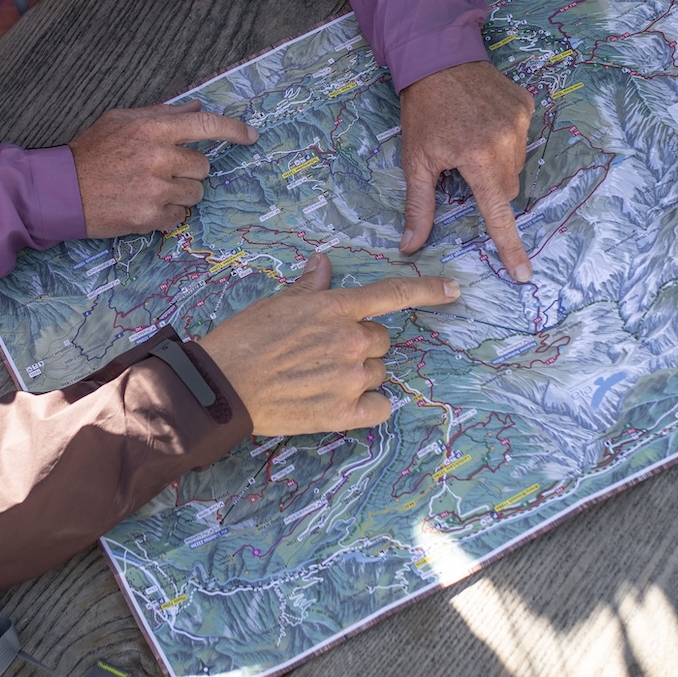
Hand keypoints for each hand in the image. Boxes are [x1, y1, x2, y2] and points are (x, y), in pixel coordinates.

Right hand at [69, 102, 256, 237]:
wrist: (62, 191)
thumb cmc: (91, 152)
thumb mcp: (122, 121)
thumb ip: (162, 114)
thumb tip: (195, 107)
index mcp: (152, 130)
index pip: (204, 124)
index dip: (232, 129)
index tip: (250, 135)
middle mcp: (158, 158)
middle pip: (203, 166)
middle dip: (188, 169)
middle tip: (160, 170)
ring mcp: (155, 190)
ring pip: (195, 193)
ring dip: (180, 192)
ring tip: (150, 189)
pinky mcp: (150, 217)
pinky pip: (178, 215)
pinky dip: (165, 212)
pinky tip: (142, 205)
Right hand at [198, 253, 459, 434]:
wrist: (223, 385)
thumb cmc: (245, 339)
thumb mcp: (278, 302)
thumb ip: (310, 286)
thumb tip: (323, 263)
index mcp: (337, 308)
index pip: (393, 293)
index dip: (428, 290)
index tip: (454, 290)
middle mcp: (352, 340)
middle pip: (382, 341)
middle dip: (360, 346)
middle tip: (323, 354)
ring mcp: (351, 378)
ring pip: (379, 374)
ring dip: (359, 377)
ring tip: (319, 380)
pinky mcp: (344, 413)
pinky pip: (379, 408)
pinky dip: (366, 407)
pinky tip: (339, 404)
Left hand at [398, 60, 535, 281]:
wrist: (437, 57)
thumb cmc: (423, 111)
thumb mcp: (416, 159)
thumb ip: (418, 206)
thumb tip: (410, 247)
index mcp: (477, 157)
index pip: (498, 213)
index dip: (510, 246)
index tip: (523, 274)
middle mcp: (505, 141)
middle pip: (507, 189)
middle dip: (489, 189)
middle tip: (464, 169)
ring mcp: (519, 121)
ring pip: (516, 166)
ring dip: (497, 165)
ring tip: (471, 140)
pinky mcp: (526, 106)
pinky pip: (522, 138)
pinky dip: (506, 140)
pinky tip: (484, 123)